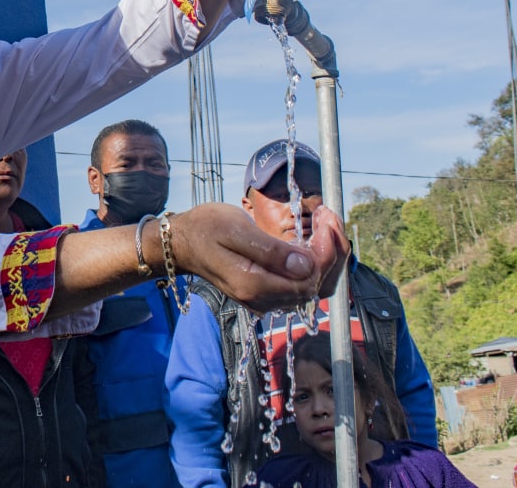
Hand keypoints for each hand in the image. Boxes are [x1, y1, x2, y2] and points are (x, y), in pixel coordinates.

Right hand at [171, 203, 348, 314]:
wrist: (183, 243)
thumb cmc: (205, 230)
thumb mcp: (235, 230)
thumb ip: (271, 251)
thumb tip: (306, 265)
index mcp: (254, 285)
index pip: (308, 279)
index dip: (326, 252)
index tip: (324, 219)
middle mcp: (264, 300)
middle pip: (318, 286)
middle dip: (333, 251)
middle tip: (329, 216)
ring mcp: (267, 299)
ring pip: (315, 286)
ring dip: (328, 256)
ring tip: (325, 222)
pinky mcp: (270, 292)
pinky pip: (304, 283)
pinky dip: (317, 261)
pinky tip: (315, 238)